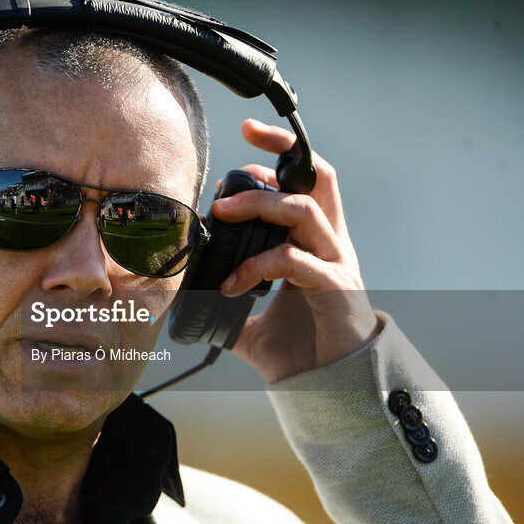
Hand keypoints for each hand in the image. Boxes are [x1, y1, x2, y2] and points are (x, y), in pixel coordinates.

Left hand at [210, 119, 378, 382]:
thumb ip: (228, 298)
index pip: (308, 178)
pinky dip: (257, 265)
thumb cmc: (299, 349)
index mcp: (315, 241)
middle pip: (317, 178)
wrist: (329, 389)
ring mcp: (337, 264)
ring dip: (259, 205)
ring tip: (221, 214)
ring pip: (303, 211)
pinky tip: (232, 284)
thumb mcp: (251, 318)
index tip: (247, 134)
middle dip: (276, 157)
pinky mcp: (336, 289)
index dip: (281, 151)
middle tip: (229, 170)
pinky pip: (294, 261)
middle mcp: (331, 244)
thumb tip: (186, 293)